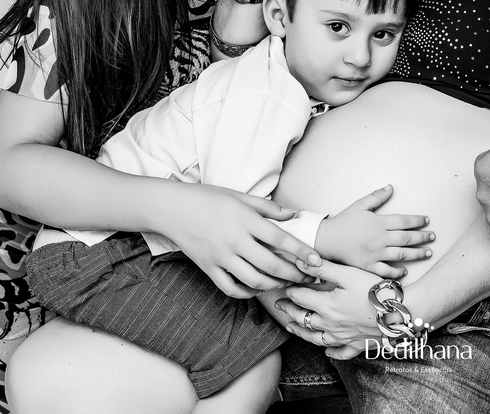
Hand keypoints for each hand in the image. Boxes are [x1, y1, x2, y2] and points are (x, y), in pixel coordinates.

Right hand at [163, 184, 320, 297]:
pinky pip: (231, 288)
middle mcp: (234, 241)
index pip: (280, 239)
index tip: (317, 262)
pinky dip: (248, 293)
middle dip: (294, 274)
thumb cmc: (207, 197)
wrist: (172, 208)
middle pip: (271, 265)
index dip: (301, 252)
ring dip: (275, 285)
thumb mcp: (239, 196)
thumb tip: (293, 215)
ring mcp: (220, 257)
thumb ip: (268, 208)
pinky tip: (259, 288)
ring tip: (287, 283)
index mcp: (245, 220)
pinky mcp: (208, 268)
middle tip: (308, 277)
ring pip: (253, 280)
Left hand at [273, 258, 383, 358]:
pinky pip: (341, 352)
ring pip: (315, 338)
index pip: (300, 298)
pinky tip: (328, 352)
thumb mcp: (348, 273)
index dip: (290, 290)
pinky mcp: (357, 344)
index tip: (283, 286)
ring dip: (301, 332)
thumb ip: (323, 268)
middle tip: (280, 305)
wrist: (400, 312)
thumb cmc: (375, 290)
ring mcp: (343, 337)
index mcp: (326, 306)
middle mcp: (331, 325)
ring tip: (291, 327)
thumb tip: (300, 262)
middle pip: (303, 319)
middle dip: (289, 311)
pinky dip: (332, 353)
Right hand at [315, 185, 434, 277]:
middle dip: (422, 237)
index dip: (418, 221)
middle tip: (433, 237)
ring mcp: (374, 254)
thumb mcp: (359, 205)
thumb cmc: (344, 221)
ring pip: (401, 255)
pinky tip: (406, 271)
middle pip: (406, 238)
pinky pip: (386, 271)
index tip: (427, 221)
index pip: (404, 221)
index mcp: (378, 223)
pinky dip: (397, 272)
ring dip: (417, 254)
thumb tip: (391, 187)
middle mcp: (379, 239)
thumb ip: (376, 197)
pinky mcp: (368, 266)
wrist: (326, 240)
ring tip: (428, 252)